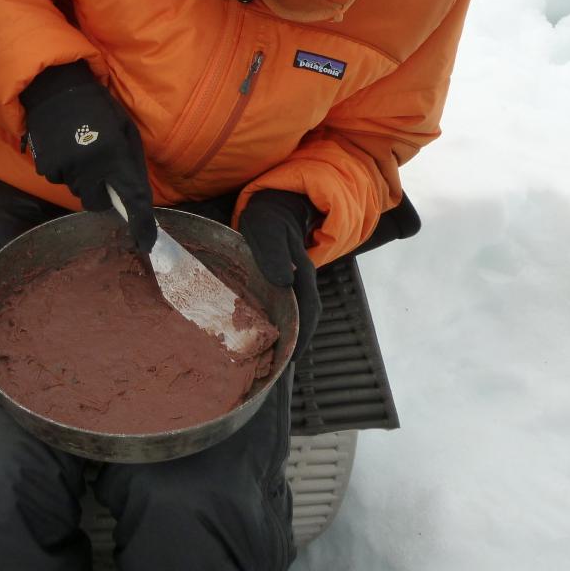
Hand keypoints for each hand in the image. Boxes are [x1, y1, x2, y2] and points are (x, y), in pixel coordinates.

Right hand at [21, 62, 155, 252]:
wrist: (56, 89)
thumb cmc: (98, 108)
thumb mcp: (125, 130)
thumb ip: (132, 165)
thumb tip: (136, 198)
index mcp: (114, 154)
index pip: (132, 198)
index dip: (141, 225)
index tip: (147, 243)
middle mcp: (88, 167)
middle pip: (98, 203)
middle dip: (103, 193)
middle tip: (102, 170)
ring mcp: (64, 169)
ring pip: (79, 192)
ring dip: (84, 180)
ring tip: (82, 150)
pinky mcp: (45, 168)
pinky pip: (62, 182)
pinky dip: (67, 172)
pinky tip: (66, 148)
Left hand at [239, 190, 321, 355]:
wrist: (272, 201)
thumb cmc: (266, 215)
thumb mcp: (265, 229)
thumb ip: (274, 253)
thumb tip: (285, 280)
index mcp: (300, 274)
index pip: (307, 314)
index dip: (300, 338)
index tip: (287, 361)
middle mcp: (301, 281)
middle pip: (305, 320)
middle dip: (295, 345)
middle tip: (276, 369)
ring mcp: (293, 280)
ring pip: (296, 315)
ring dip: (287, 336)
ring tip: (270, 359)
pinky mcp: (281, 279)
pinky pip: (284, 306)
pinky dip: (278, 323)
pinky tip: (262, 333)